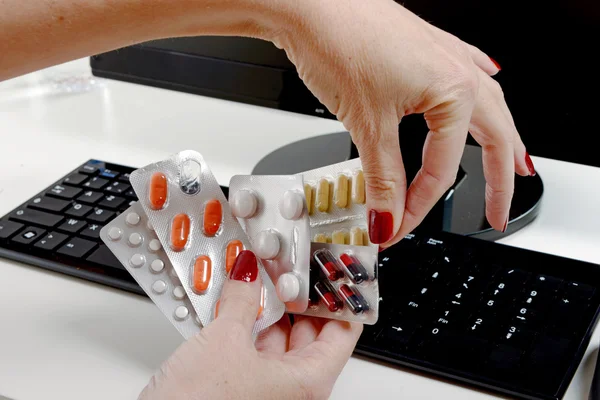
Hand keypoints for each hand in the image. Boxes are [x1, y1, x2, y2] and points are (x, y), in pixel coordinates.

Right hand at [139, 250, 362, 399]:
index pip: (343, 330)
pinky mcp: (244, 389)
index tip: (328, 271)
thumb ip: (242, 299)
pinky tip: (236, 304)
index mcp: (309, 381)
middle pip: (310, 332)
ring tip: (257, 279)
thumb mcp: (224, 340)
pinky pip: (255, 351)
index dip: (338, 297)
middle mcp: (294, 390)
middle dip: (296, 298)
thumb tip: (248, 273)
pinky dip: (248, 326)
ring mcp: (269, 390)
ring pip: (280, 340)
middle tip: (285, 268)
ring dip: (268, 310)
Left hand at [268, 0, 535, 246]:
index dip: (418, 206)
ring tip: (510, 163)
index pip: (442, 169)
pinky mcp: (426, 50)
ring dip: (500, 139)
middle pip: (494, 138)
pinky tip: (484, 99)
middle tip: (498, 213)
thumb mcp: (367, 124)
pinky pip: (468, 77)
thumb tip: (388, 218)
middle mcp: (459, 72)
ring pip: (488, 108)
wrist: (311, 3)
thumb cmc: (340, 41)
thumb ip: (382, 179)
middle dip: (499, 181)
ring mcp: (446, 57)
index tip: (397, 227)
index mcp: (454, 92)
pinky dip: (478, 98)